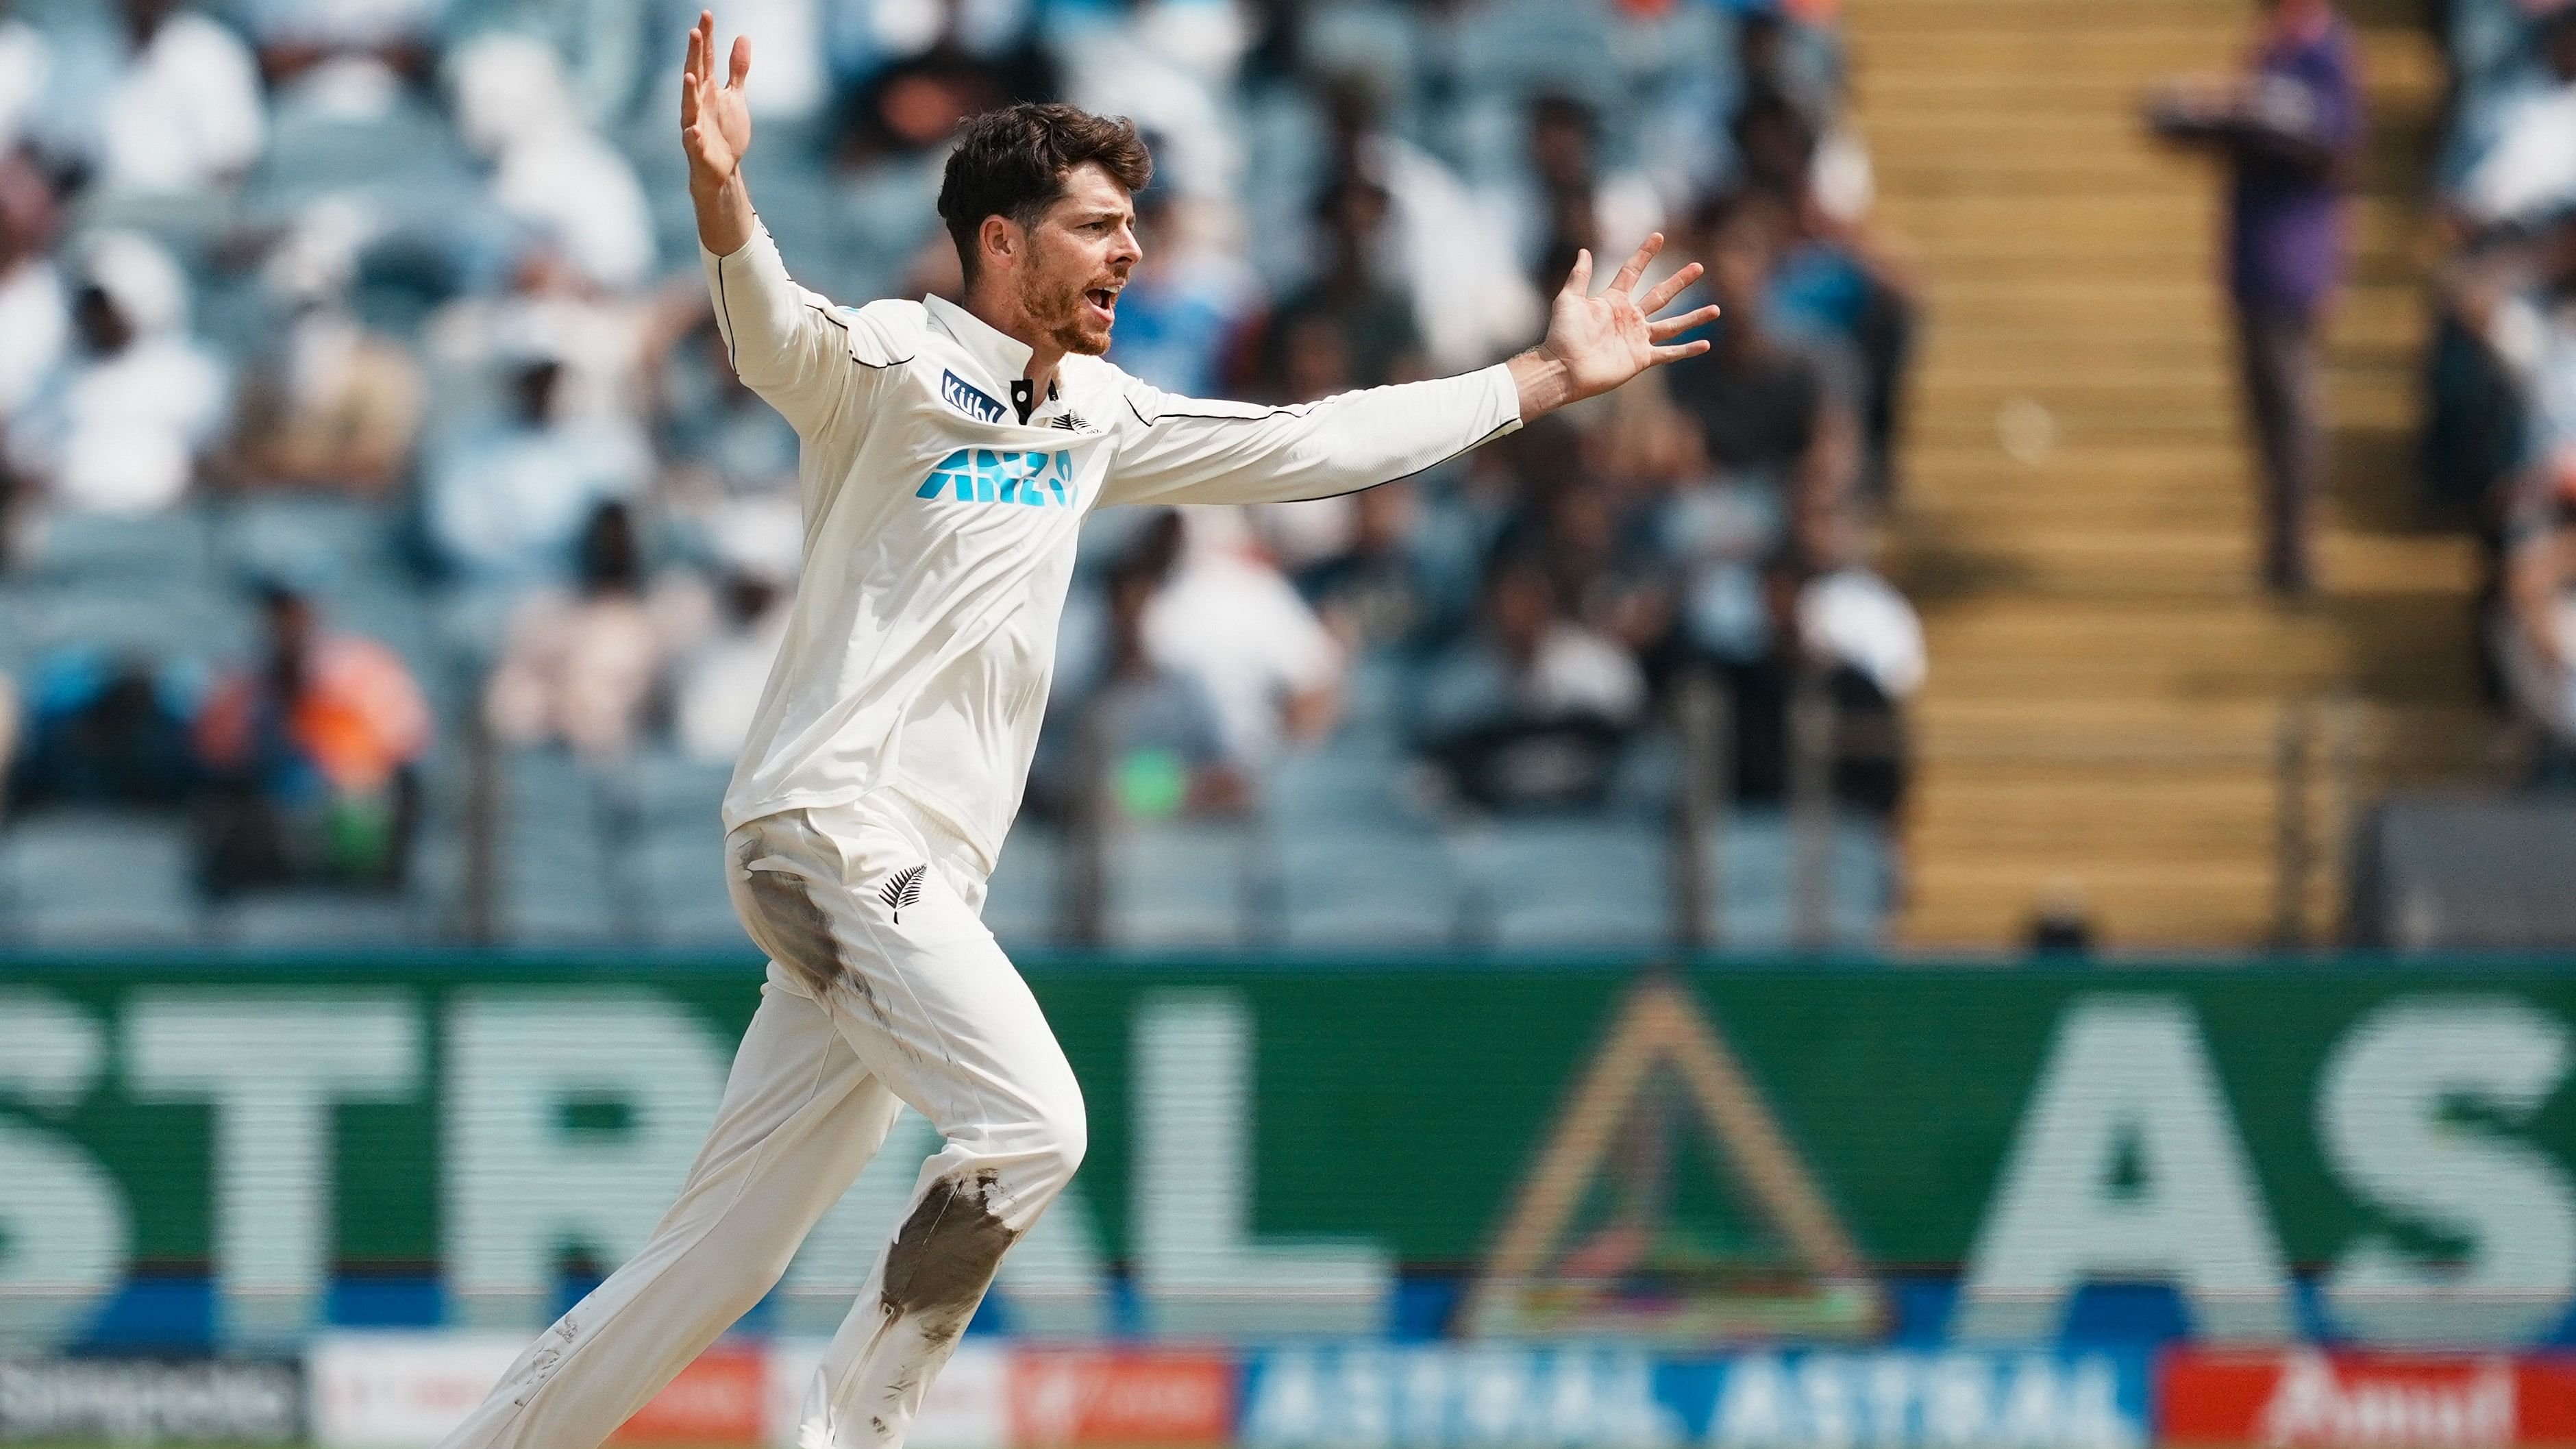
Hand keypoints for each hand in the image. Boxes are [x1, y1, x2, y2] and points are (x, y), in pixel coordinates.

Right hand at [680, 11, 751, 195]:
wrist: (724, 168)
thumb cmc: (726, 131)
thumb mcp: (735, 96)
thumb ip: (737, 68)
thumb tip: (743, 37)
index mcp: (707, 89)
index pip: (705, 59)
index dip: (706, 38)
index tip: (706, 15)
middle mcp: (698, 103)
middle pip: (696, 75)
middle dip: (694, 55)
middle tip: (695, 32)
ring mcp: (695, 125)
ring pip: (689, 106)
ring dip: (688, 91)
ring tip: (689, 76)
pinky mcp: (698, 149)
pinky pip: (693, 142)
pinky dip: (692, 136)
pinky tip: (692, 130)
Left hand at [1510, 234, 1718, 418]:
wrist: (1563, 368)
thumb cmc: (1562, 335)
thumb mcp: (1568, 300)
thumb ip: (1579, 276)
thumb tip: (1585, 250)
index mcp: (1613, 300)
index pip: (1633, 271)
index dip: (1645, 254)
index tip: (1658, 236)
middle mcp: (1629, 317)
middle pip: (1661, 295)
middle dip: (1680, 281)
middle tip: (1698, 267)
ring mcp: (1637, 338)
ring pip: (1673, 324)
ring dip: (1694, 317)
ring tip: (1715, 309)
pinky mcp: (1641, 358)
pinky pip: (1669, 353)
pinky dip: (1687, 349)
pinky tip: (1705, 343)